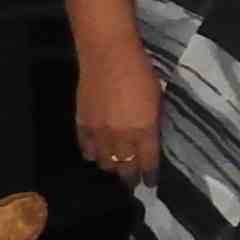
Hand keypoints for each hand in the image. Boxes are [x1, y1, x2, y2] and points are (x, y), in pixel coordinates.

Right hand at [72, 45, 166, 184]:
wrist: (108, 56)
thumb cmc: (140, 72)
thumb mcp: (157, 100)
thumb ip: (152, 123)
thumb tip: (150, 140)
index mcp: (145, 130)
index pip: (148, 162)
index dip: (149, 175)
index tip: (150, 183)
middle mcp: (121, 136)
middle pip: (125, 167)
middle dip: (130, 177)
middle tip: (133, 182)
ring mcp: (99, 132)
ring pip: (104, 162)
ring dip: (111, 168)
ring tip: (115, 170)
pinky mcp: (82, 124)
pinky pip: (86, 149)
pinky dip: (92, 154)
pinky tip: (96, 155)